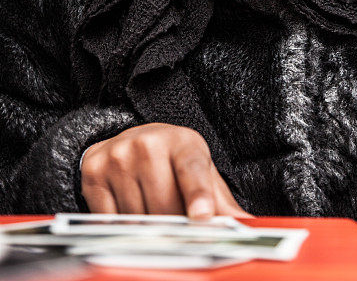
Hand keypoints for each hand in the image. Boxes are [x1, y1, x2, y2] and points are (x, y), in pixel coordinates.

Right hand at [80, 123, 252, 218]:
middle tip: (177, 229)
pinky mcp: (94, 171)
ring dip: (147, 230)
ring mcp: (119, 155)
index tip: (203, 218)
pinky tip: (129, 215)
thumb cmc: (174, 162)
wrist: (132, 140)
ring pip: (136, 217)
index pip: (192, 170)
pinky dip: (120, 228)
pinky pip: (108, 219)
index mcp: (183, 142)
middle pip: (164, 205)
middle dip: (173, 226)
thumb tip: (247, 228)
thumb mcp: (201, 172)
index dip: (199, 195)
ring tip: (153, 216)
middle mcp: (149, 143)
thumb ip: (222, 203)